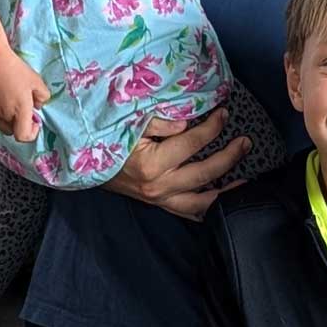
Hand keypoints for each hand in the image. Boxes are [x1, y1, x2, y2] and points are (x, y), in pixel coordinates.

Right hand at [0, 50, 49, 142]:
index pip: (23, 136)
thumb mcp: (36, 80)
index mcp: (20, 110)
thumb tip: (38, 106)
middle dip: (21, 124)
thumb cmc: (14, 69)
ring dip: (9, 123)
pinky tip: (1, 107)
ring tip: (12, 107)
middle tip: (24, 110)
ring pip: (2, 128)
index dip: (32, 133)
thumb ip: (42, 96)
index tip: (35, 122)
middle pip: (13, 132)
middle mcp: (4, 115)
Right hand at [99, 109, 246, 221]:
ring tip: (246, 180)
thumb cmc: (104, 139)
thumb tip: (186, 123)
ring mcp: (159, 199)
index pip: (191, 143)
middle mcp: (158, 186)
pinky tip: (223, 199)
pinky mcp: (158, 204)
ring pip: (202, 202)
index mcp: (151, 164)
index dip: (212, 127)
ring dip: (226, 191)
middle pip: (205, 173)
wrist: (80, 163)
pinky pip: (189, 212)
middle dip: (230, 156)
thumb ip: (157, 121)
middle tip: (246, 142)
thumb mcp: (127, 122)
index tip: (224, 113)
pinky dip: (208, 207)